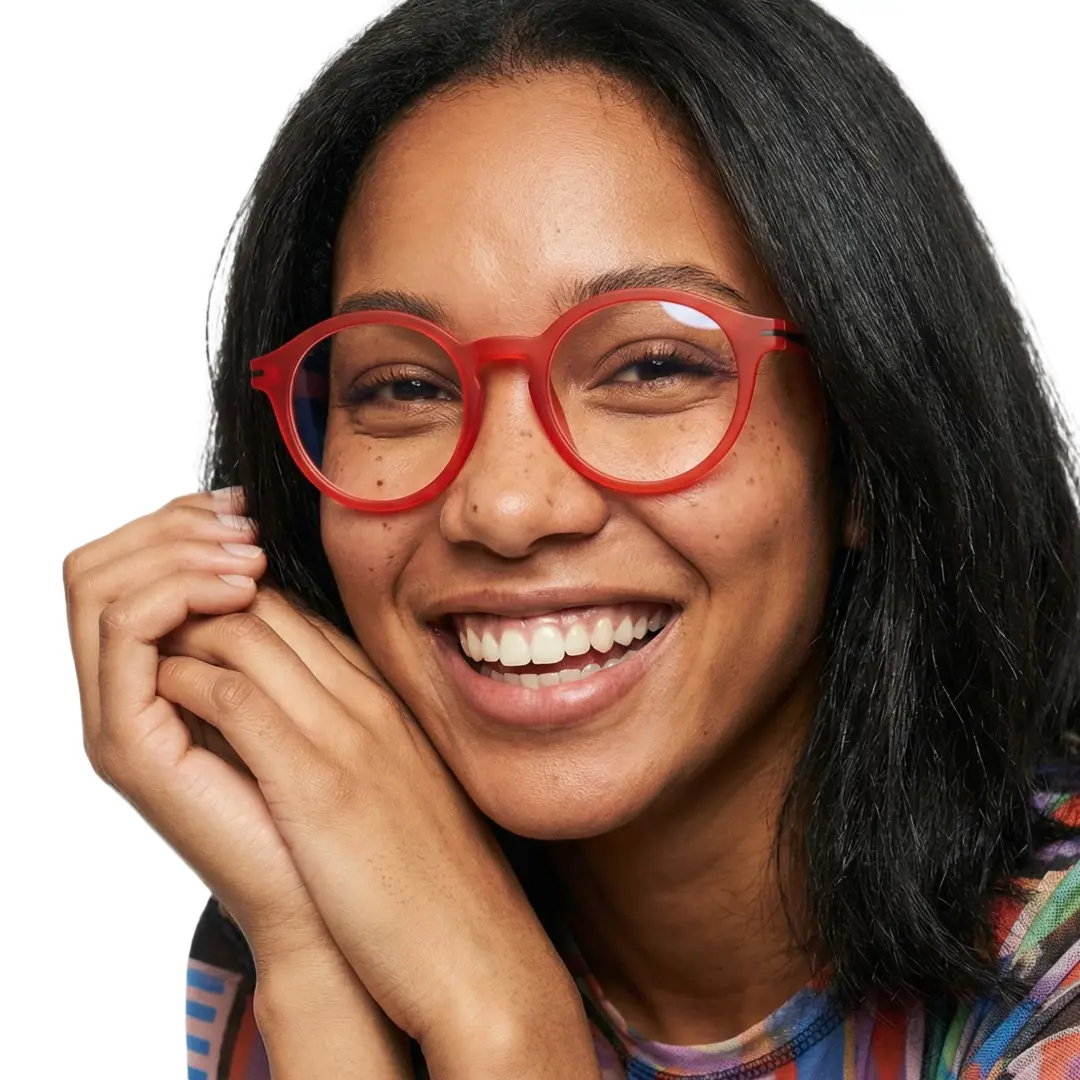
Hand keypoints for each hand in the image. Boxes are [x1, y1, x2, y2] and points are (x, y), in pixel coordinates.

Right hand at [65, 491, 342, 958]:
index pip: (126, 563)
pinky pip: (124, 636)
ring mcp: (118, 717)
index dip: (177, 520)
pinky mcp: (129, 746)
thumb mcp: (292, 679)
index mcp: (153, 671)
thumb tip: (260, 545)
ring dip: (177, 552)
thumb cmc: (320, 789)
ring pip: (100, 588)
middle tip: (243, 526)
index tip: (243, 507)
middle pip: (97, 565)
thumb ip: (261, 621)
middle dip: (171, 526)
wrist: (325, 890)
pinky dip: (177, 594)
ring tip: (250, 557)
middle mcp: (121, 690)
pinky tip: (239, 591)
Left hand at [158, 590, 596, 1073]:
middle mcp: (367, 698)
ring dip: (182, 635)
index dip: (237, 608)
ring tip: (145, 665)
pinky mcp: (318, 780)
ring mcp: (346, 732)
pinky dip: (187, 683)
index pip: (298, 615)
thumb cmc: (434, 878)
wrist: (473, 944)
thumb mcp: (402, 784)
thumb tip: (296, 731)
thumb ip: (361, 740)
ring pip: (245, 634)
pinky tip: (161, 703)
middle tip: (155, 638)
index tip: (195, 633)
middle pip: (268, 607)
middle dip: (202, 605)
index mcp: (386, 698)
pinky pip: (235, 697)